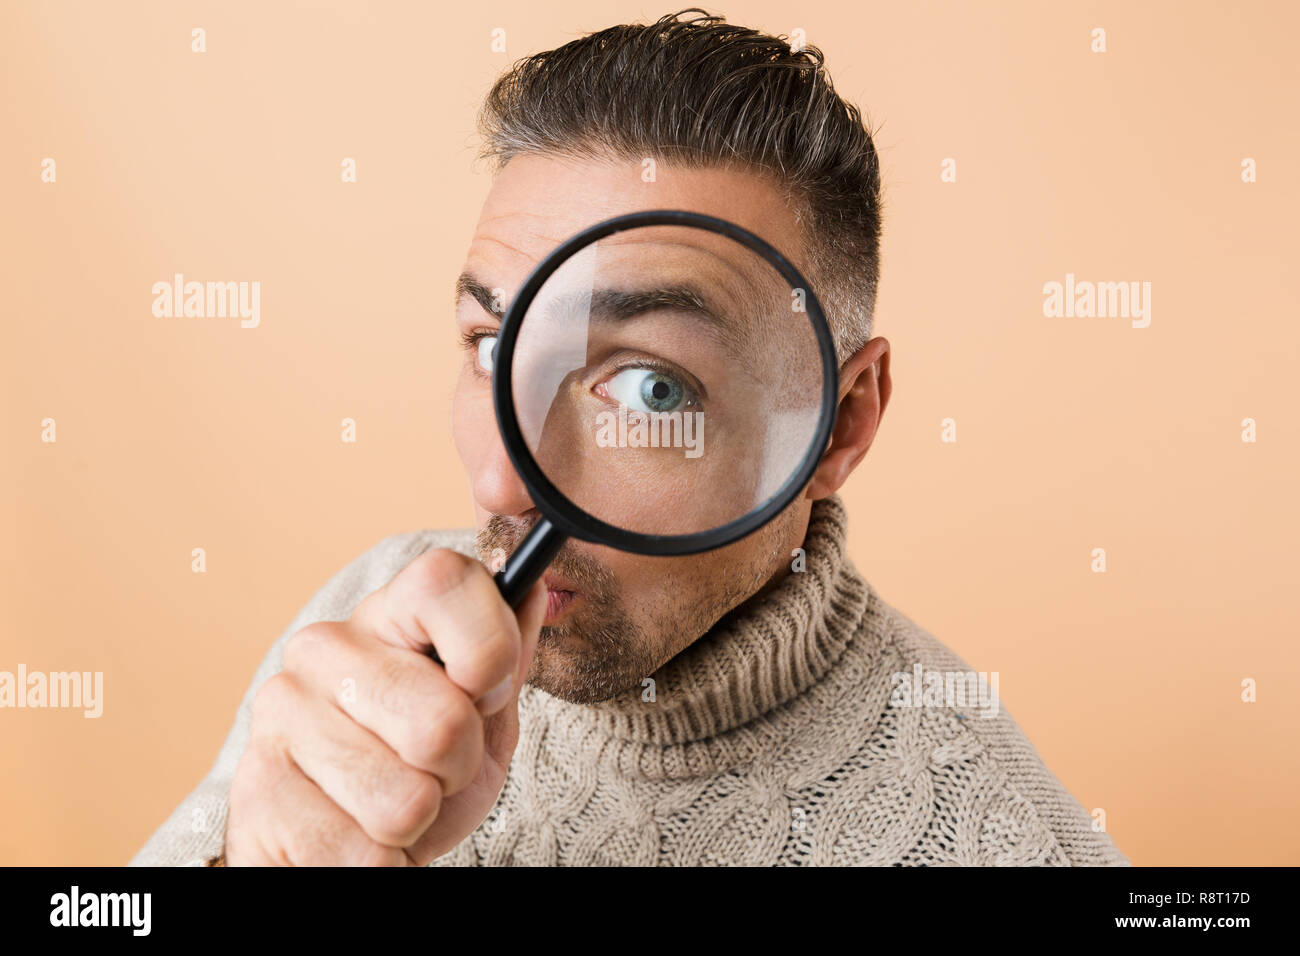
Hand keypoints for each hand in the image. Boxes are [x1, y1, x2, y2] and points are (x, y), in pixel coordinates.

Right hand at [225, 549, 544, 864]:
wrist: (345, 848)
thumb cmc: (420, 773)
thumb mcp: (483, 717)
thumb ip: (506, 659)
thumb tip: (533, 589)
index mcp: (387, 614)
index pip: (443, 582)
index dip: (488, 647)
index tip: (485, 693)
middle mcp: (325, 647)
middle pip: (443, 719)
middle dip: (457, 768)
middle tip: (433, 772)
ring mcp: (282, 710)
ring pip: (404, 798)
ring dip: (416, 822)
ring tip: (394, 807)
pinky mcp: (256, 786)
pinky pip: (359, 851)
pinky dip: (378, 863)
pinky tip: (356, 836)